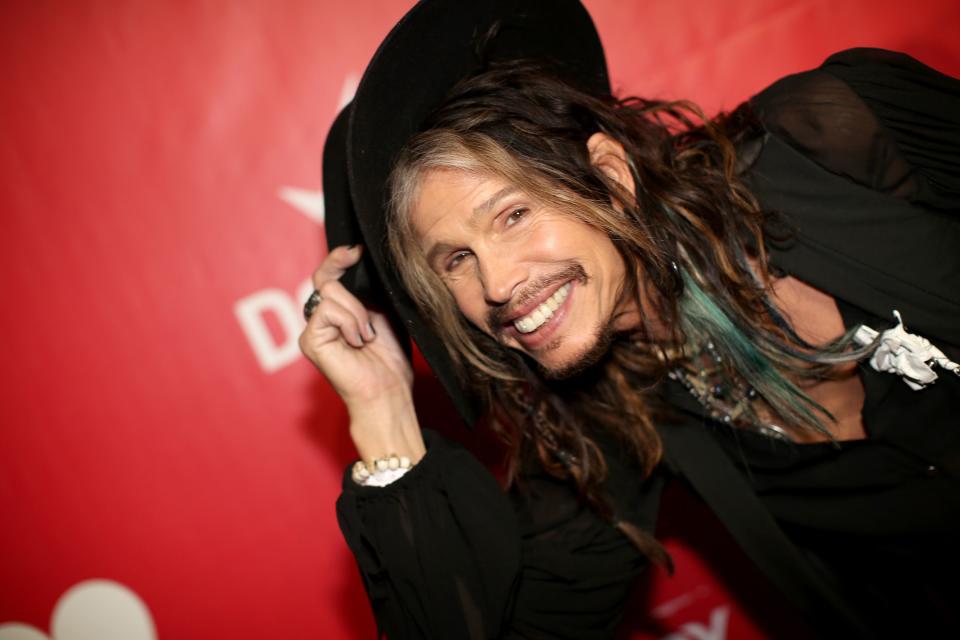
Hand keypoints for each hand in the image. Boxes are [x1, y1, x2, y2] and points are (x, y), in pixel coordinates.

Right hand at [299, 245, 423, 460]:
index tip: (355, 250)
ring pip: (329, 293)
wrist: (388, 391)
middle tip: (356, 261)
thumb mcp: (383, 313)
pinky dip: (349, 322)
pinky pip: (327, 310)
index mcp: (339, 312)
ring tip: (367, 336)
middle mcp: (321, 319)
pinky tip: (358, 342)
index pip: (329, 277)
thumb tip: (363, 261)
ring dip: (357, 311)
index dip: (338, 259)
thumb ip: (368, 291)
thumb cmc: (390, 358)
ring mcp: (312, 330)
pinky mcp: (309, 341)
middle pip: (325, 278)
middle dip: (342, 269)